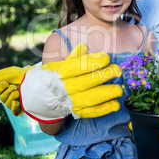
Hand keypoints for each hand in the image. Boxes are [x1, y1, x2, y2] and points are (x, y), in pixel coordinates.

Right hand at [0, 43, 122, 122]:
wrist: (39, 97)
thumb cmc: (54, 76)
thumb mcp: (61, 63)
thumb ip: (75, 56)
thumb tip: (85, 46)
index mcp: (63, 73)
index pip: (80, 66)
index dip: (95, 61)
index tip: (107, 57)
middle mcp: (67, 88)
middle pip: (88, 82)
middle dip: (105, 75)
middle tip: (117, 70)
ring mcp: (72, 101)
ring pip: (92, 99)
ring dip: (108, 94)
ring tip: (119, 89)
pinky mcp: (77, 112)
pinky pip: (92, 112)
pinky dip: (105, 109)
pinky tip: (116, 104)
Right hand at [0, 66, 35, 115]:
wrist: (41, 80)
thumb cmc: (27, 75)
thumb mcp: (13, 73)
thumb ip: (0, 76)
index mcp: (7, 86)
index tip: (6, 83)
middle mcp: (11, 94)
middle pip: (1, 97)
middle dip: (6, 92)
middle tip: (14, 87)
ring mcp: (17, 101)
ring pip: (7, 103)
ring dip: (10, 98)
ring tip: (18, 92)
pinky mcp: (23, 107)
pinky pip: (14, 112)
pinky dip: (14, 108)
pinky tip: (16, 102)